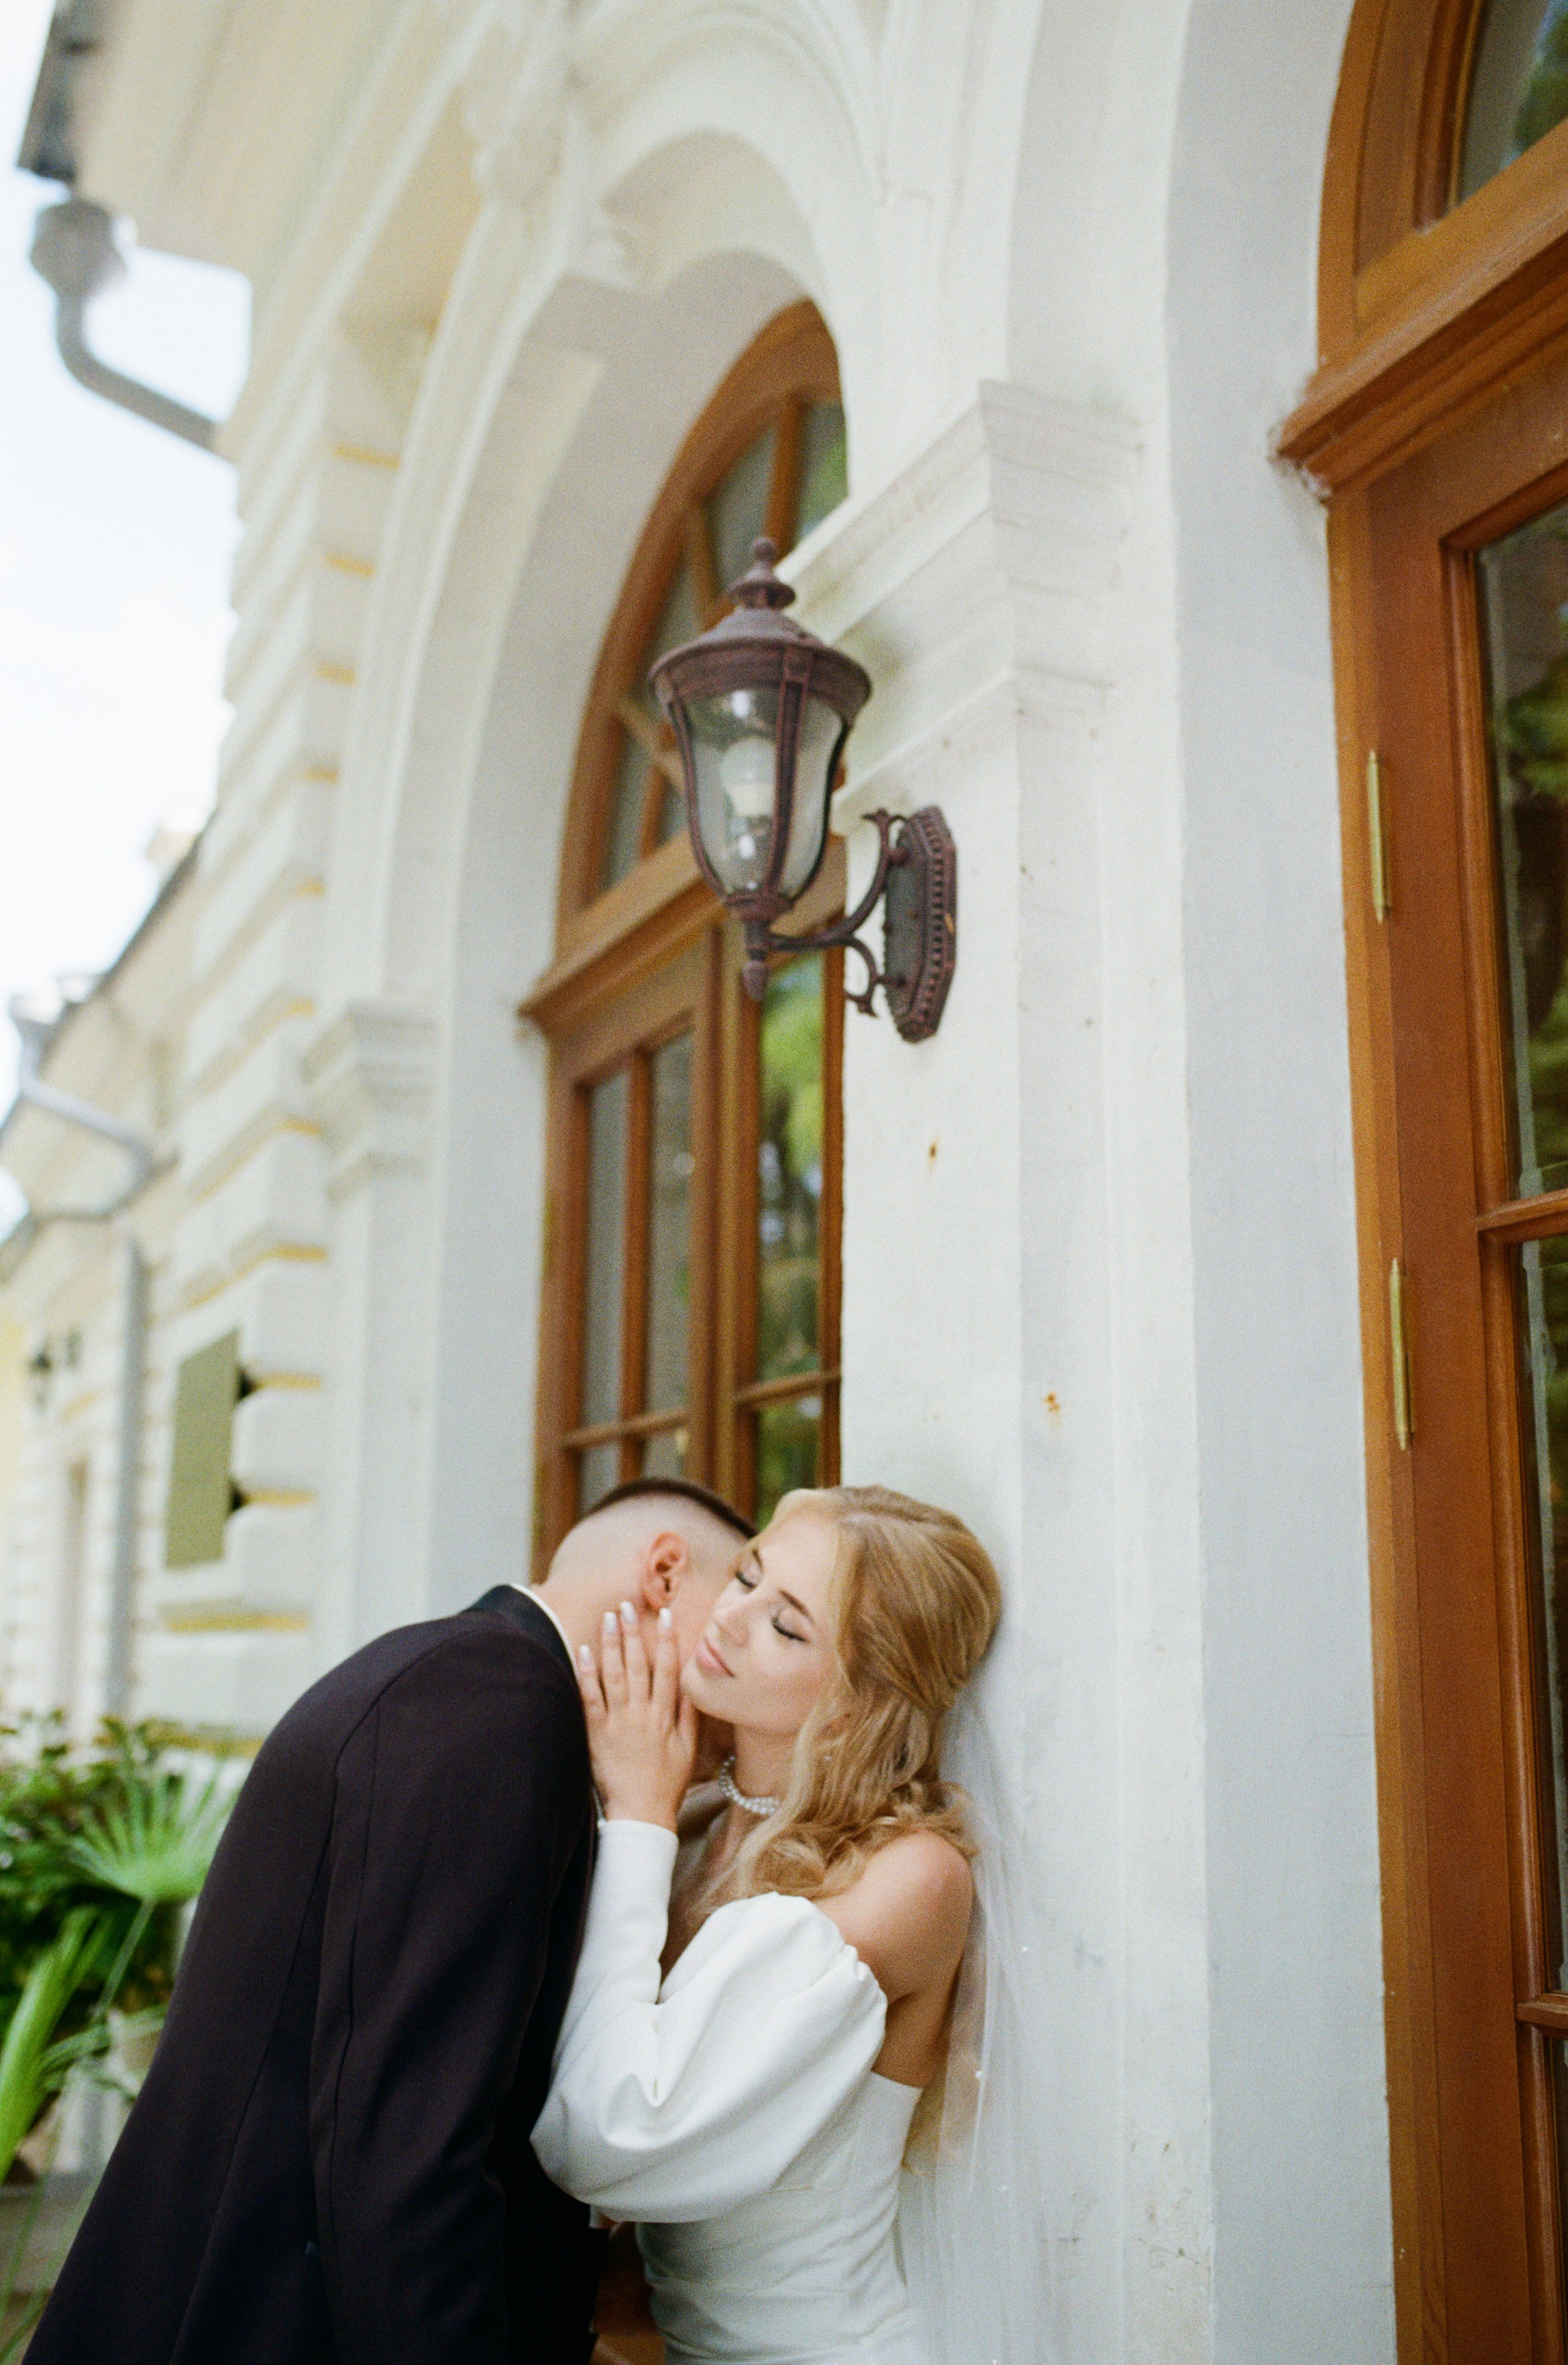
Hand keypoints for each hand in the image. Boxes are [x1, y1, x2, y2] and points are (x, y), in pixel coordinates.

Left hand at [577, 1603, 696, 1830]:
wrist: (641, 1814)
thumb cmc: (668, 1782)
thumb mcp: (689, 1749)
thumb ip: (691, 1714)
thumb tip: (693, 1682)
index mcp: (665, 1717)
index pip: (668, 1670)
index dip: (667, 1640)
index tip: (664, 1615)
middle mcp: (642, 1714)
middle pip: (638, 1666)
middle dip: (632, 1633)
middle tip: (626, 1606)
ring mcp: (618, 1723)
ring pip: (614, 1676)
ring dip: (611, 1644)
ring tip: (608, 1617)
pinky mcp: (597, 1735)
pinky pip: (591, 1699)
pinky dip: (587, 1674)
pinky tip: (584, 1651)